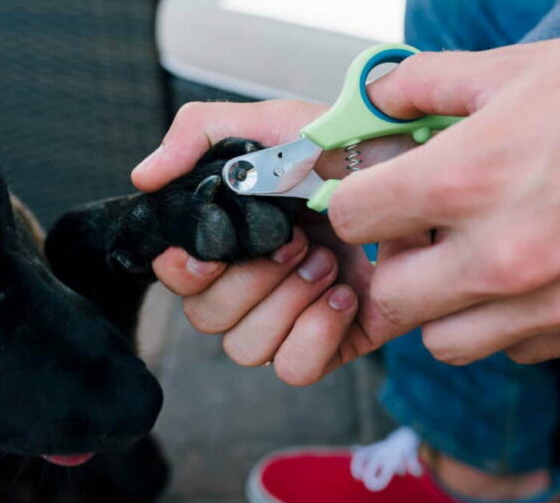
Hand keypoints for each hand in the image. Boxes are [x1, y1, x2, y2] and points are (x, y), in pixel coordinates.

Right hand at [133, 101, 414, 383]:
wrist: (417, 176)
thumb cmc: (347, 148)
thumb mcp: (272, 124)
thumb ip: (199, 135)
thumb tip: (143, 178)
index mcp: (233, 239)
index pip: (181, 278)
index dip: (186, 271)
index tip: (213, 250)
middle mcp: (255, 283)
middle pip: (207, 319)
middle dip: (252, 280)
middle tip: (297, 241)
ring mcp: (292, 316)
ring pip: (246, 349)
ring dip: (285, 304)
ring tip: (326, 262)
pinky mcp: (333, 342)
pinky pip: (295, 369)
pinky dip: (315, 336)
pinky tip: (344, 295)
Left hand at [330, 24, 559, 363]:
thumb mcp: (517, 68)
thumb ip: (428, 83)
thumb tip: (382, 96)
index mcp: (468, 180)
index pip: (352, 219)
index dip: (352, 203)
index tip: (370, 195)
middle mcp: (499, 252)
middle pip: (387, 298)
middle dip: (389, 266)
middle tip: (413, 235)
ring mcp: (545, 298)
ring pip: (442, 340)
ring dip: (438, 306)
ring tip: (462, 262)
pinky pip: (511, 348)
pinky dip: (499, 323)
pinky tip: (518, 279)